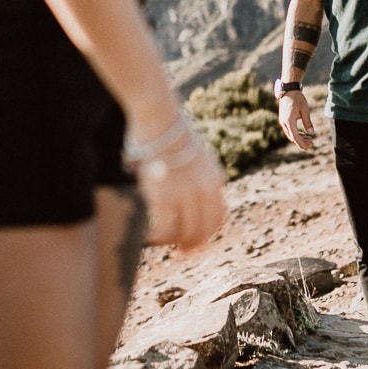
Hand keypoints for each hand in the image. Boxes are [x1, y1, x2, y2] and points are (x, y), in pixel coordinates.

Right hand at [136, 126, 226, 250]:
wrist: (159, 117)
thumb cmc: (169, 131)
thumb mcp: (194, 154)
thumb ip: (197, 176)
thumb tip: (186, 192)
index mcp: (214, 180)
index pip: (218, 218)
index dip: (207, 234)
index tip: (196, 241)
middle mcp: (204, 191)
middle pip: (203, 231)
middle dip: (192, 245)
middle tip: (180, 252)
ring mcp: (186, 195)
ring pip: (184, 234)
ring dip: (173, 242)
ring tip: (162, 242)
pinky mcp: (165, 197)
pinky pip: (163, 229)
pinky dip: (157, 237)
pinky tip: (149, 236)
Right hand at [278, 91, 316, 150]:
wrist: (288, 90)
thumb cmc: (297, 98)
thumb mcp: (304, 110)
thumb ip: (307, 122)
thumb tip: (312, 133)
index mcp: (289, 121)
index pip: (295, 137)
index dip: (301, 144)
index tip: (307, 148)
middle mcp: (284, 122)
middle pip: (292, 137)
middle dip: (302, 142)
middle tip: (312, 143)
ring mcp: (282, 121)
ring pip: (290, 134)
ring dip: (299, 138)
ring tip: (309, 139)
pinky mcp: (283, 119)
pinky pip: (289, 130)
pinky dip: (296, 133)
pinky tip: (303, 133)